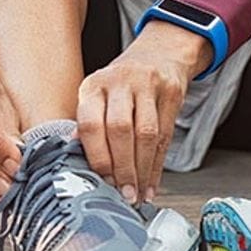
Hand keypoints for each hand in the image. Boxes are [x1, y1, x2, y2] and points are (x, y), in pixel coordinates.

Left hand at [75, 21, 212, 203]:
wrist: (157, 55)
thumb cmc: (121, 85)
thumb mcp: (98, 96)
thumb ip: (88, 126)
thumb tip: (79, 165)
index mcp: (93, 86)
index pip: (90, 123)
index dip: (97, 157)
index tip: (101, 182)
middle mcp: (118, 81)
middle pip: (120, 130)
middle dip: (122, 168)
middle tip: (123, 195)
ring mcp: (147, 85)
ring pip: (146, 135)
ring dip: (141, 171)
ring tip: (137, 194)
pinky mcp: (171, 92)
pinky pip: (166, 136)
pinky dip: (157, 166)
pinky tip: (152, 184)